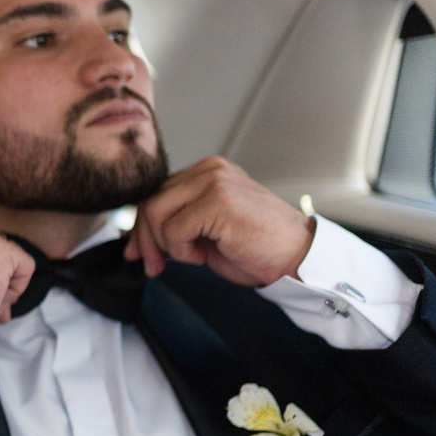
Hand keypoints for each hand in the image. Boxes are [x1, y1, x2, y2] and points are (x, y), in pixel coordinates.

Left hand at [125, 157, 314, 285]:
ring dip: (164, 245)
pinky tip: (203, 255)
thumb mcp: (208, 229)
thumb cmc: (257, 247)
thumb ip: (179, 221)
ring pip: (155, 213)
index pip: (156, 193)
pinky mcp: (217, 202)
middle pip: (150, 201)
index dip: (141, 226)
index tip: (138, 252)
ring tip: (190, 257)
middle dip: (144, 239)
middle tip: (153, 266)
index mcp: (207, 172)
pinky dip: (181, 251)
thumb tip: (138, 236)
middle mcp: (209, 170)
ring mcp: (214, 182)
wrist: (297, 258)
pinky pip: (173, 229)